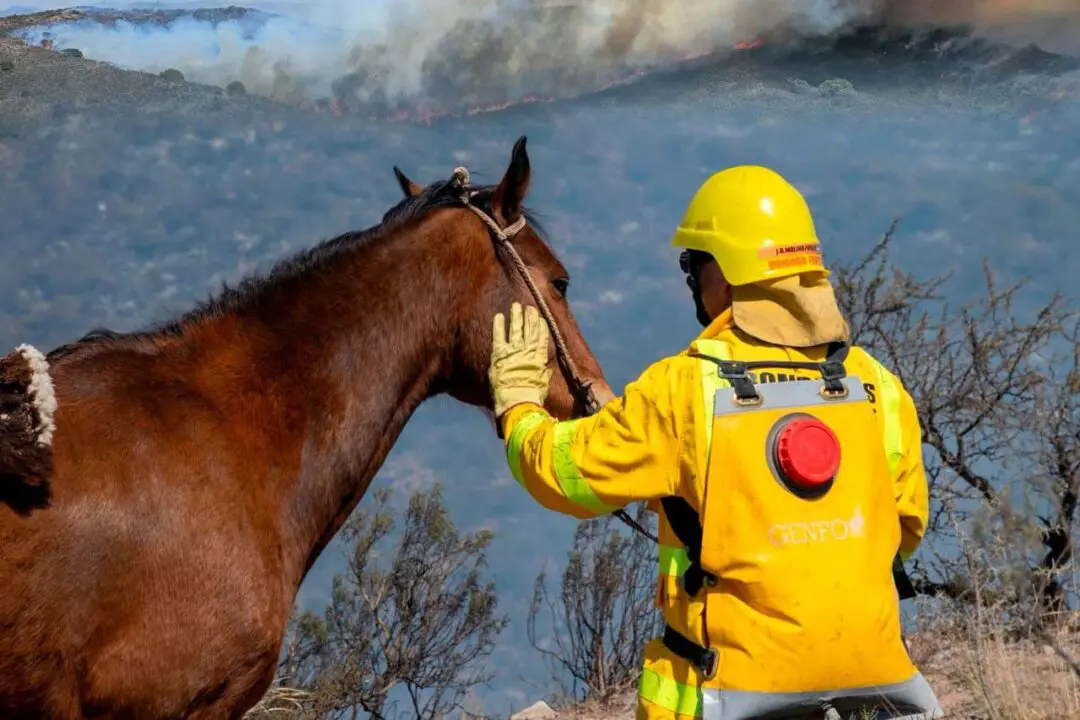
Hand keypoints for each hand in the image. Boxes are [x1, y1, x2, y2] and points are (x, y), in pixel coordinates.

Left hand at [489, 302, 552, 417]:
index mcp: (539, 360)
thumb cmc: (531, 398)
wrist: (517, 401)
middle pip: (530, 331)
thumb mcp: (542, 386)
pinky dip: (499, 325)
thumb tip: (547, 371)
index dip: (541, 327)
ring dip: (517, 317)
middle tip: (530, 307)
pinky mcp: (500, 354)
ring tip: (517, 306)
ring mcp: (514, 352)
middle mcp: (527, 352)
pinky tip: (500, 316)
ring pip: (517, 329)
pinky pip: (499, 336)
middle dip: (530, 318)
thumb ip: (543, 375)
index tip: (541, 318)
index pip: (542, 339)